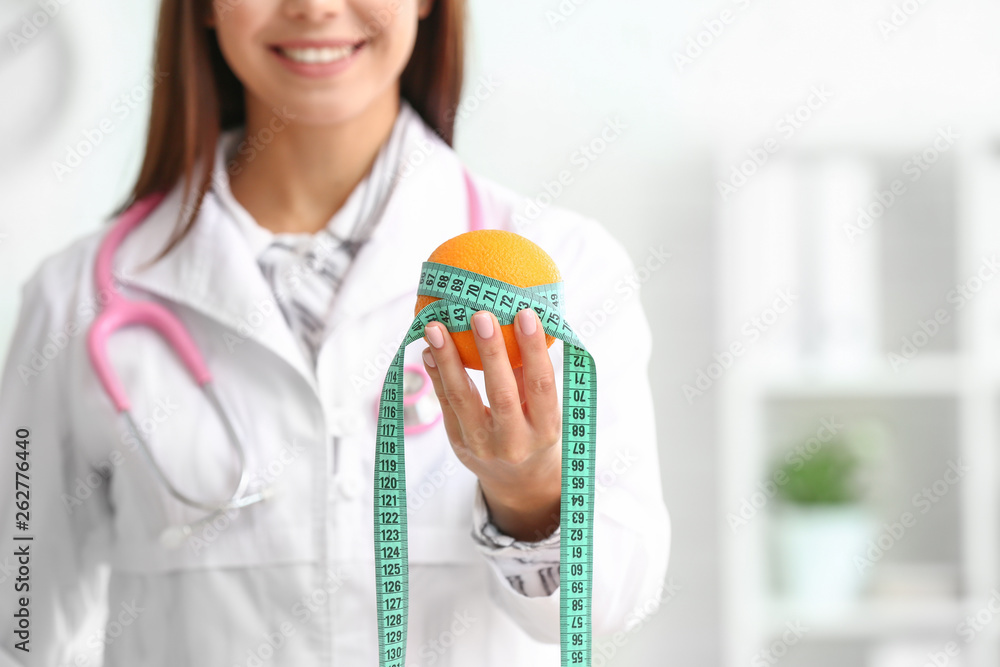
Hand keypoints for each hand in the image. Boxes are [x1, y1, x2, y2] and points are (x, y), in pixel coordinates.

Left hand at [421, 308, 561, 541]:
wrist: (519, 482)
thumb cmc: (536, 431)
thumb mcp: (545, 411)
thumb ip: (532, 375)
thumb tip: (516, 320)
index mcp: (545, 429)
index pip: (541, 386)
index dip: (533, 350)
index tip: (526, 314)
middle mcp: (515, 442)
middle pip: (501, 394)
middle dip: (490, 353)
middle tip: (481, 315)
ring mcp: (482, 446)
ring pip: (463, 399)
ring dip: (448, 360)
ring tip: (436, 328)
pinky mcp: (459, 443)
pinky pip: (446, 405)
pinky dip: (436, 375)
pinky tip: (428, 351)